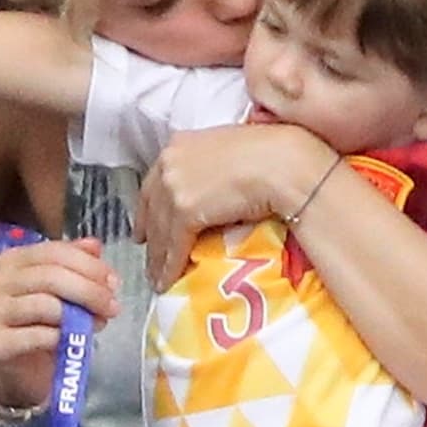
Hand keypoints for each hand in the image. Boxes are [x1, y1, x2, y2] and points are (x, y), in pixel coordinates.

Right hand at [0, 238, 118, 409]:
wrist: (17, 369)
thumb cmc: (38, 325)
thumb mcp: (59, 291)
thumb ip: (74, 265)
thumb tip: (94, 246)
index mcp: (12, 261)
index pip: (54, 252)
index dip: (89, 266)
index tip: (112, 282)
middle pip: (51, 277)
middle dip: (89, 291)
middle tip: (112, 306)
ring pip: (45, 305)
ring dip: (79, 316)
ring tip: (96, 325)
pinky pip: (38, 335)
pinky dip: (62, 337)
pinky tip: (70, 340)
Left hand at [135, 123, 332, 289]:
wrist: (282, 164)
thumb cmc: (269, 154)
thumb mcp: (228, 152)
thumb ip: (208, 167)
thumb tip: (209, 187)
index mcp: (179, 145)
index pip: (154, 184)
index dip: (148, 210)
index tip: (144, 229)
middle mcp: (170, 163)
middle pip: (152, 209)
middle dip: (150, 238)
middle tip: (150, 258)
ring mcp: (174, 187)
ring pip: (160, 231)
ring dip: (158, 259)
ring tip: (157, 278)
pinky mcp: (185, 211)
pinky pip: (173, 246)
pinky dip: (169, 267)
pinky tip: (167, 281)